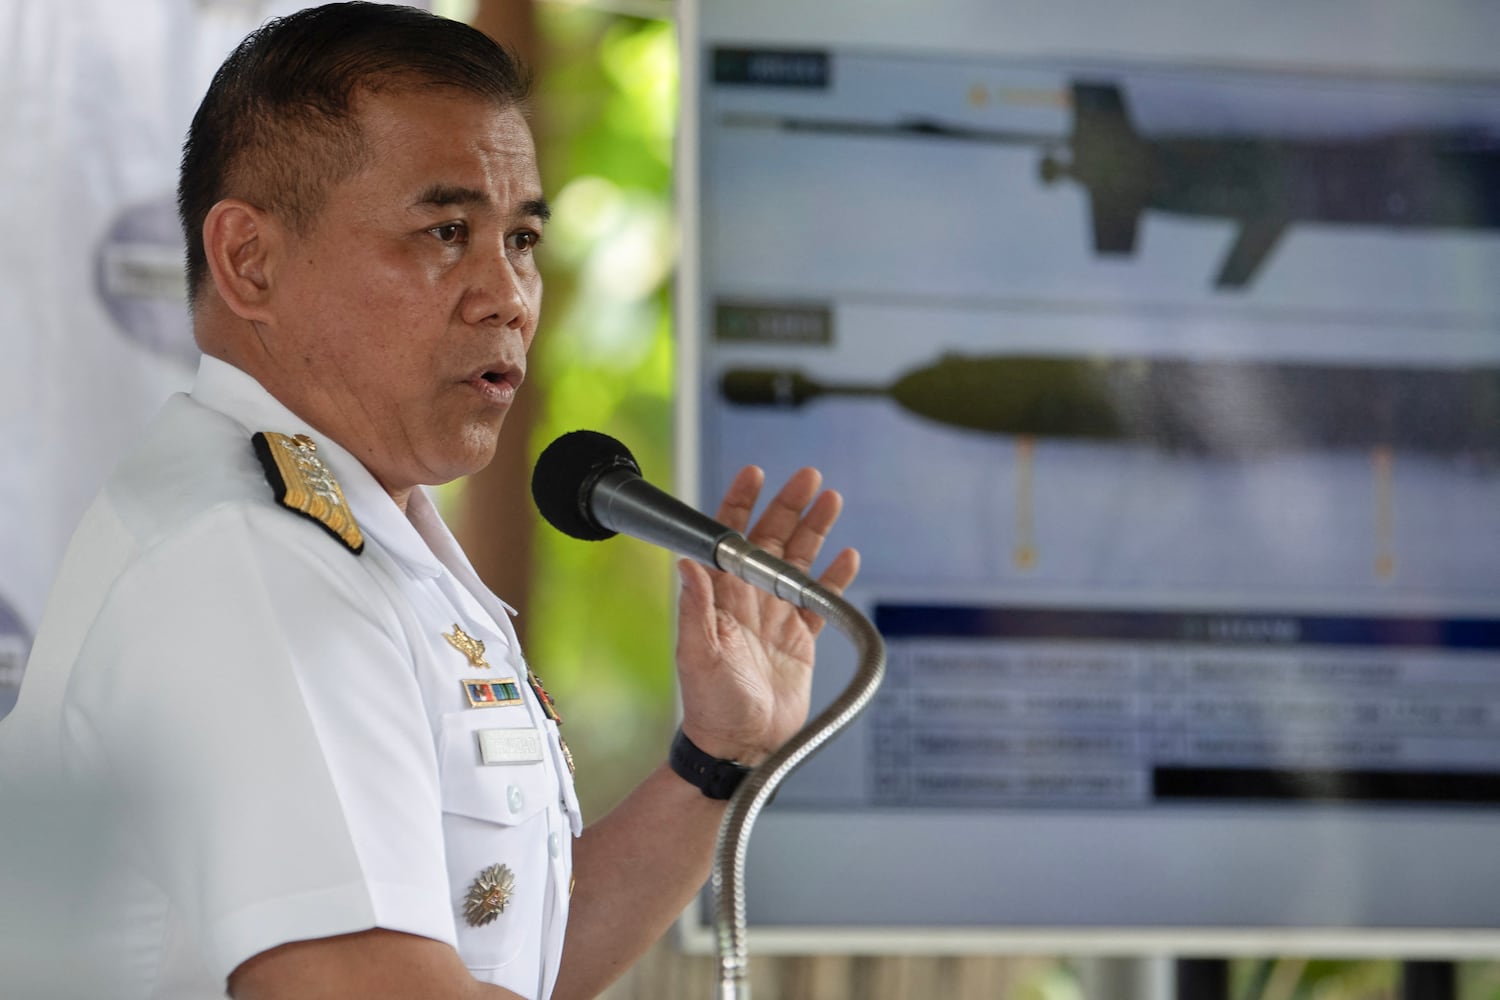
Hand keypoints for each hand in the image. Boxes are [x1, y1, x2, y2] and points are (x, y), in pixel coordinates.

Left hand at [673, 466, 859, 764]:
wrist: (740, 748)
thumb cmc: (710, 706)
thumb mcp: (697, 655)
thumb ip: (695, 608)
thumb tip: (686, 563)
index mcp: (721, 597)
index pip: (730, 538)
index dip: (742, 503)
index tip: (755, 474)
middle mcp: (748, 600)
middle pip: (772, 541)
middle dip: (789, 506)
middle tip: (809, 477)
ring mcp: (775, 617)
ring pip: (798, 563)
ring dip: (815, 531)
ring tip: (831, 500)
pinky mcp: (799, 640)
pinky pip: (818, 600)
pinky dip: (833, 578)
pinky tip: (847, 556)